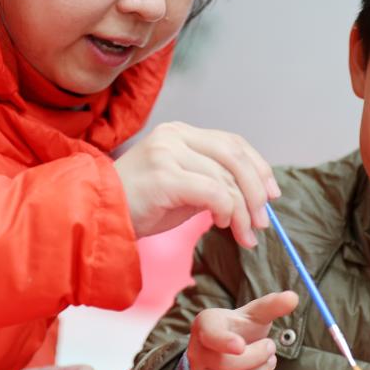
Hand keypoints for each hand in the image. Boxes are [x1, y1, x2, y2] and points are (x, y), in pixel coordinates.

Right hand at [115, 121, 279, 247]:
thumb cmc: (140, 206)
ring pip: (225, 178)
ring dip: (242, 211)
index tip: (272, 194)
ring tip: (245, 235)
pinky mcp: (164, 175)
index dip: (258, 167)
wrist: (97, 217)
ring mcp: (168, 152)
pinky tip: (222, 225)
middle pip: (234, 156)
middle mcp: (174, 136)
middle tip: (263, 221)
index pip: (232, 143)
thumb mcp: (182, 188)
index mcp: (180, 133)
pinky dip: (226, 209)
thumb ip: (212, 182)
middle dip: (256, 190)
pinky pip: (212, 191)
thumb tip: (254, 197)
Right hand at [186, 291, 298, 369]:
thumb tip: (293, 297)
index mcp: (205, 324)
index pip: (210, 335)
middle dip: (257, 357)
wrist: (227, 350)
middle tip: (271, 347)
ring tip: (269, 361)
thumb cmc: (242, 328)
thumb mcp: (255, 314)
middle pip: (225, 364)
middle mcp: (196, 351)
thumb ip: (272, 305)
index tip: (241, 345)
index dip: (224, 342)